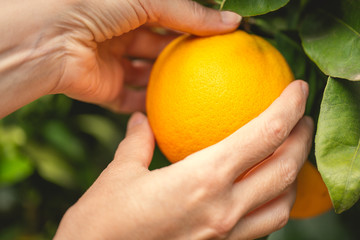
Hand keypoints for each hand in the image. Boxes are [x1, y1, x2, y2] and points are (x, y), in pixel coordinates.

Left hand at [52, 0, 241, 111]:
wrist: (51, 39)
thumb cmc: (95, 5)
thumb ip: (189, 12)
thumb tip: (233, 22)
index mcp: (129, 8)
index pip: (169, 18)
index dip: (194, 26)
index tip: (222, 38)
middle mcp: (121, 35)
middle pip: (160, 48)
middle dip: (183, 57)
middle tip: (214, 68)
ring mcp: (113, 64)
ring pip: (148, 76)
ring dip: (169, 84)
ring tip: (198, 93)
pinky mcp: (106, 90)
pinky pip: (132, 101)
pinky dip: (151, 107)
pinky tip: (174, 112)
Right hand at [54, 80, 312, 239]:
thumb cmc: (102, 226)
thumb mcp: (118, 176)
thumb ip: (137, 143)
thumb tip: (141, 121)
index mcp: (202, 180)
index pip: (264, 134)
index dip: (289, 107)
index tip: (298, 89)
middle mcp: (224, 210)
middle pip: (286, 169)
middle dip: (303, 139)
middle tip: (303, 119)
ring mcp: (227, 236)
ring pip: (283, 204)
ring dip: (294, 176)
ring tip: (289, 156)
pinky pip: (263, 227)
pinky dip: (274, 204)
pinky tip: (261, 194)